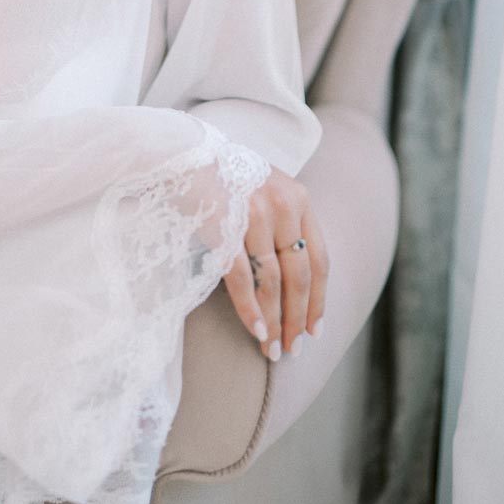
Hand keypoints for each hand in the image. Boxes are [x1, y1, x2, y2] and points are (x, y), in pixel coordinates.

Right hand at [221, 165, 328, 361]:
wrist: (184, 154)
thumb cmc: (225, 179)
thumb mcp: (267, 192)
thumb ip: (285, 226)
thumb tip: (295, 287)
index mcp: (299, 198)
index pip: (319, 259)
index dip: (319, 300)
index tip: (314, 329)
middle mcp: (283, 204)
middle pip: (299, 276)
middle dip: (297, 318)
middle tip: (293, 349)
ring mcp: (254, 214)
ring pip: (272, 282)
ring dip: (274, 322)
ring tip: (272, 349)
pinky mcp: (226, 225)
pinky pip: (242, 277)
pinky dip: (250, 308)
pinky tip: (255, 330)